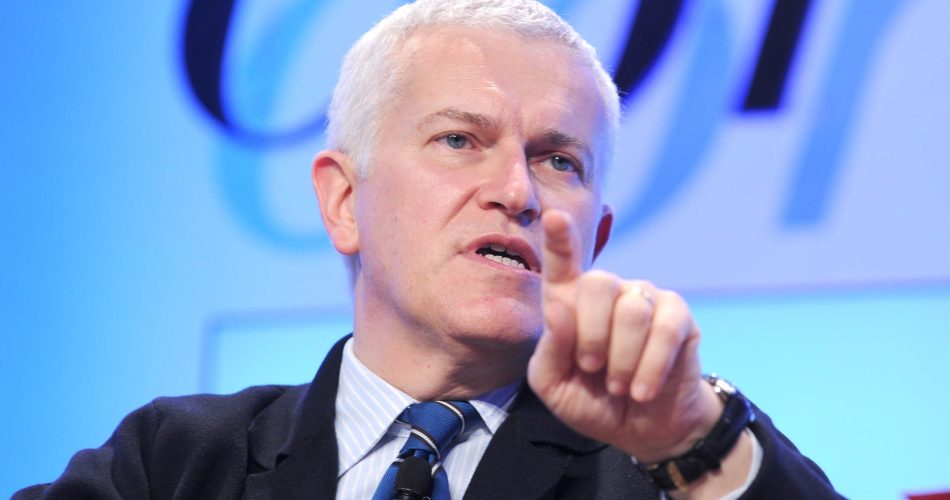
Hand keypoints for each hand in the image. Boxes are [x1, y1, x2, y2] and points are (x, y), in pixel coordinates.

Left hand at [527, 209, 721, 462]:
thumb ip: (550, 349)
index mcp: (570, 302)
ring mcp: (644, 298)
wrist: (642, 429)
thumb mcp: (554, 385)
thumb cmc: (592, 401)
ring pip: (630, 311)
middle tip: (591, 368)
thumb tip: (560, 309)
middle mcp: (608, 292)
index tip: (553, 216)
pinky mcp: (678, 315)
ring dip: (621, 360)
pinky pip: (665, 329)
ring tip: (619, 386)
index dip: (559, 239)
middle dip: (591, 335)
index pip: (562, 263)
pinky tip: (642, 390)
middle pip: (596, 283)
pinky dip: (650, 367)